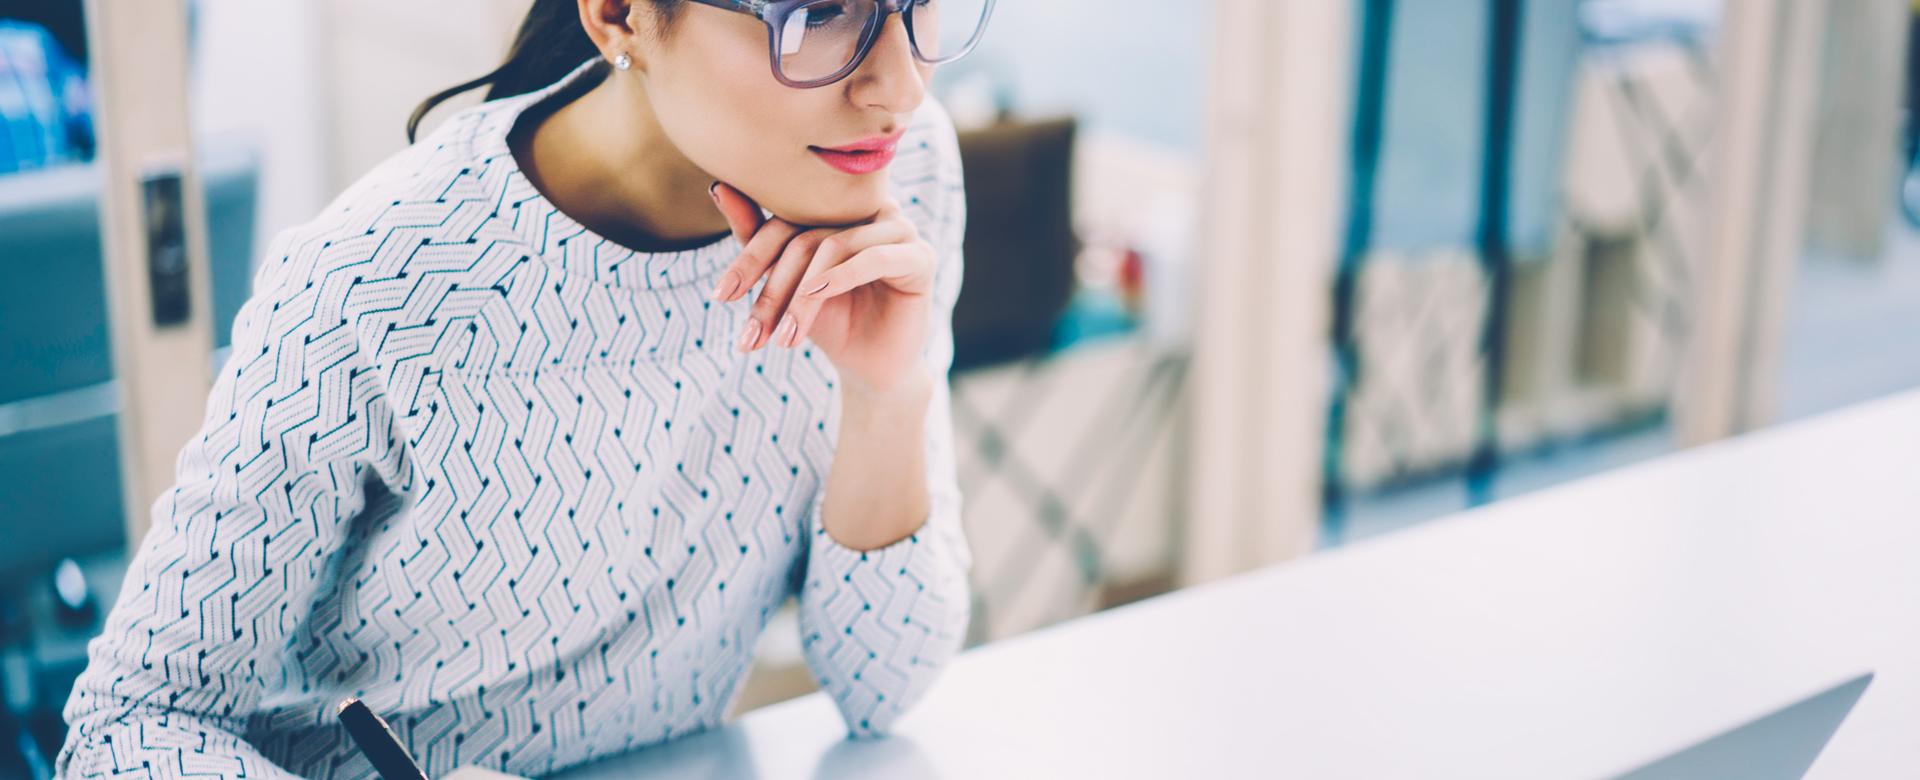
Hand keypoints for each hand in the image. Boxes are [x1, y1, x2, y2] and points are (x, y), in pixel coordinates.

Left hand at [707, 181, 935, 397]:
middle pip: (806, 236)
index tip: (721, 296)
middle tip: (752, 333)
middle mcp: (869, 208)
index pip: (784, 220)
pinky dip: (841, 278)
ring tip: (784, 336)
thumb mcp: (786, 283)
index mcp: (838, 206)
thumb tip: (719, 188)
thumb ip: (757, 237)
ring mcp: (899, 229)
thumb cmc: (828, 319)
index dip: (750, 258)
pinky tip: (817, 299)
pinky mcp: (920, 256)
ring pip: (834, 248)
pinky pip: (874, 258)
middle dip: (774, 289)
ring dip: (801, 297)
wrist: (869, 367)